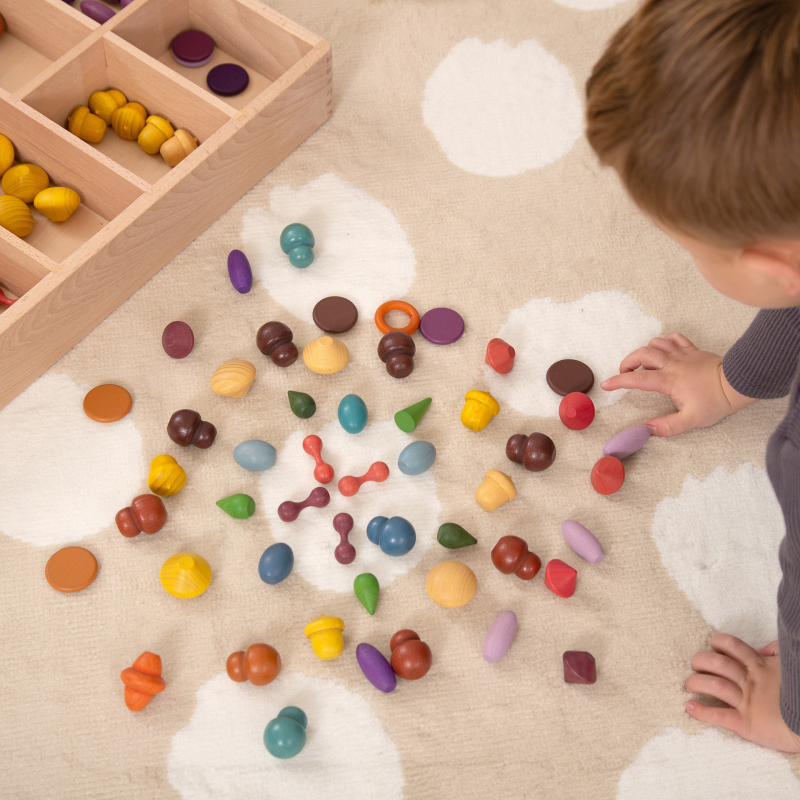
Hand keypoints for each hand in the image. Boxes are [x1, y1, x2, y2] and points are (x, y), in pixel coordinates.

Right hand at [600, 333, 757, 435]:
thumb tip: (648, 429)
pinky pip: (674, 338)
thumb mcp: (692, 420)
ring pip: (656, 343)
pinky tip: (663, 350)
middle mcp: (672, 363)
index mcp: (669, 380)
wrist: (738, 383)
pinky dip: (664, 341)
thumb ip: (668, 426)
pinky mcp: (693, 350)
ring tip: (642, 363)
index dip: (619, 381)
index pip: (637, 379)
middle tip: (624, 372)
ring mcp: (683, 354)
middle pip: (642, 354)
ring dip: (644, 351)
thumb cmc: (716, 401)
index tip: (606, 384)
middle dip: (628, 362)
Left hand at [685, 634, 799, 752]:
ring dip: (696, 682)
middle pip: (718, 664)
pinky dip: (702, 712)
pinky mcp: (747, 724)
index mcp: (761, 666)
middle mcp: (751, 681)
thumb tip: (763, 648)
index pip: (733, 646)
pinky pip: (720, 716)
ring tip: (688, 684)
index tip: (713, 646)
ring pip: (715, 686)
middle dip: (701, 661)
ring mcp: (748, 702)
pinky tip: (690, 707)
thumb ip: (777, 653)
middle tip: (695, 665)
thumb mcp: (791, 666)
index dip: (719, 642)